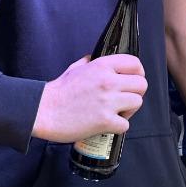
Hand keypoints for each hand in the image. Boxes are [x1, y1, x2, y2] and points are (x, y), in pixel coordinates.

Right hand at [32, 54, 146, 142]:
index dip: (138, 73)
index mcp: (102, 66)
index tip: (133, 80)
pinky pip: (125, 125)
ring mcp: (108, 101)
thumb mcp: (75, 68)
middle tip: (125, 99)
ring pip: (137, 103)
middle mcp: (108, 81)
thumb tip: (97, 60)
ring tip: (117, 112)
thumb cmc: (58, 91)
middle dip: (136, 93)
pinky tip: (108, 124)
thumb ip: (90, 62)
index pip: (135, 63)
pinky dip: (118, 127)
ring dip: (129, 110)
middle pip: (142, 84)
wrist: (44, 111)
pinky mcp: (105, 121)